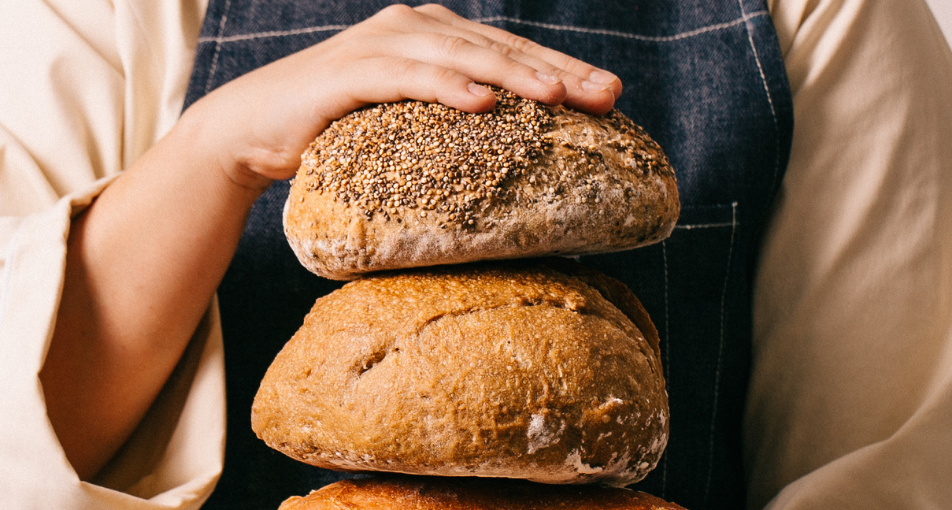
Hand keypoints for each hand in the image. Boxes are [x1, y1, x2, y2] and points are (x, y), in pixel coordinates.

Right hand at [184, 3, 622, 188]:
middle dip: (557, 71)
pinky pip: (407, 77)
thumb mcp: (409, 116)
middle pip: (498, 48)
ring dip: (511, 74)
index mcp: (436, 35)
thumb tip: (513, 142)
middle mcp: (414, 27)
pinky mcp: (350, 72)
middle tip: (607, 93)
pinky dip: (445, 86)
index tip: (611, 95)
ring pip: (461, 55)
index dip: (563, 69)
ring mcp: (381, 45)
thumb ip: (453, 111)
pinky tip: (480, 102)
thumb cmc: (341, 127)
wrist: (258, 127)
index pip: (511, 51)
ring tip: (557, 96)